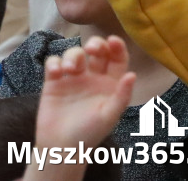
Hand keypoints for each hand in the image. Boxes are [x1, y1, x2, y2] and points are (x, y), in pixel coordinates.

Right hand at [34, 36, 135, 151]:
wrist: (61, 147)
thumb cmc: (90, 133)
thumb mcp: (109, 115)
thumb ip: (122, 95)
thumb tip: (133, 75)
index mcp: (111, 82)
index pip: (117, 59)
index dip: (117, 47)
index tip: (113, 40)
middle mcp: (94, 77)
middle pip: (97, 51)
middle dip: (96, 44)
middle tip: (92, 49)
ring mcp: (74, 78)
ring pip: (75, 54)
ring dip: (73, 55)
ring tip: (70, 69)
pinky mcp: (54, 82)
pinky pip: (54, 63)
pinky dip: (54, 62)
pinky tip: (56, 72)